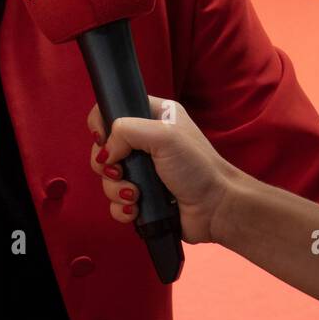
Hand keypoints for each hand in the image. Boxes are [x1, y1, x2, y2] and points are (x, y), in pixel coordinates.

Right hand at [87, 95, 239, 244]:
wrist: (216, 209)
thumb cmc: (199, 168)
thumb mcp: (164, 136)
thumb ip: (126, 131)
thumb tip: (106, 153)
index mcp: (154, 116)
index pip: (114, 109)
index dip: (102, 124)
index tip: (103, 140)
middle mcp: (147, 142)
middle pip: (105, 149)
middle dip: (107, 166)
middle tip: (120, 172)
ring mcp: (144, 171)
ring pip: (108, 179)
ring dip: (116, 190)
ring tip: (136, 195)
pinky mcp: (143, 197)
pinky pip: (116, 202)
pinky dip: (122, 208)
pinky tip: (136, 209)